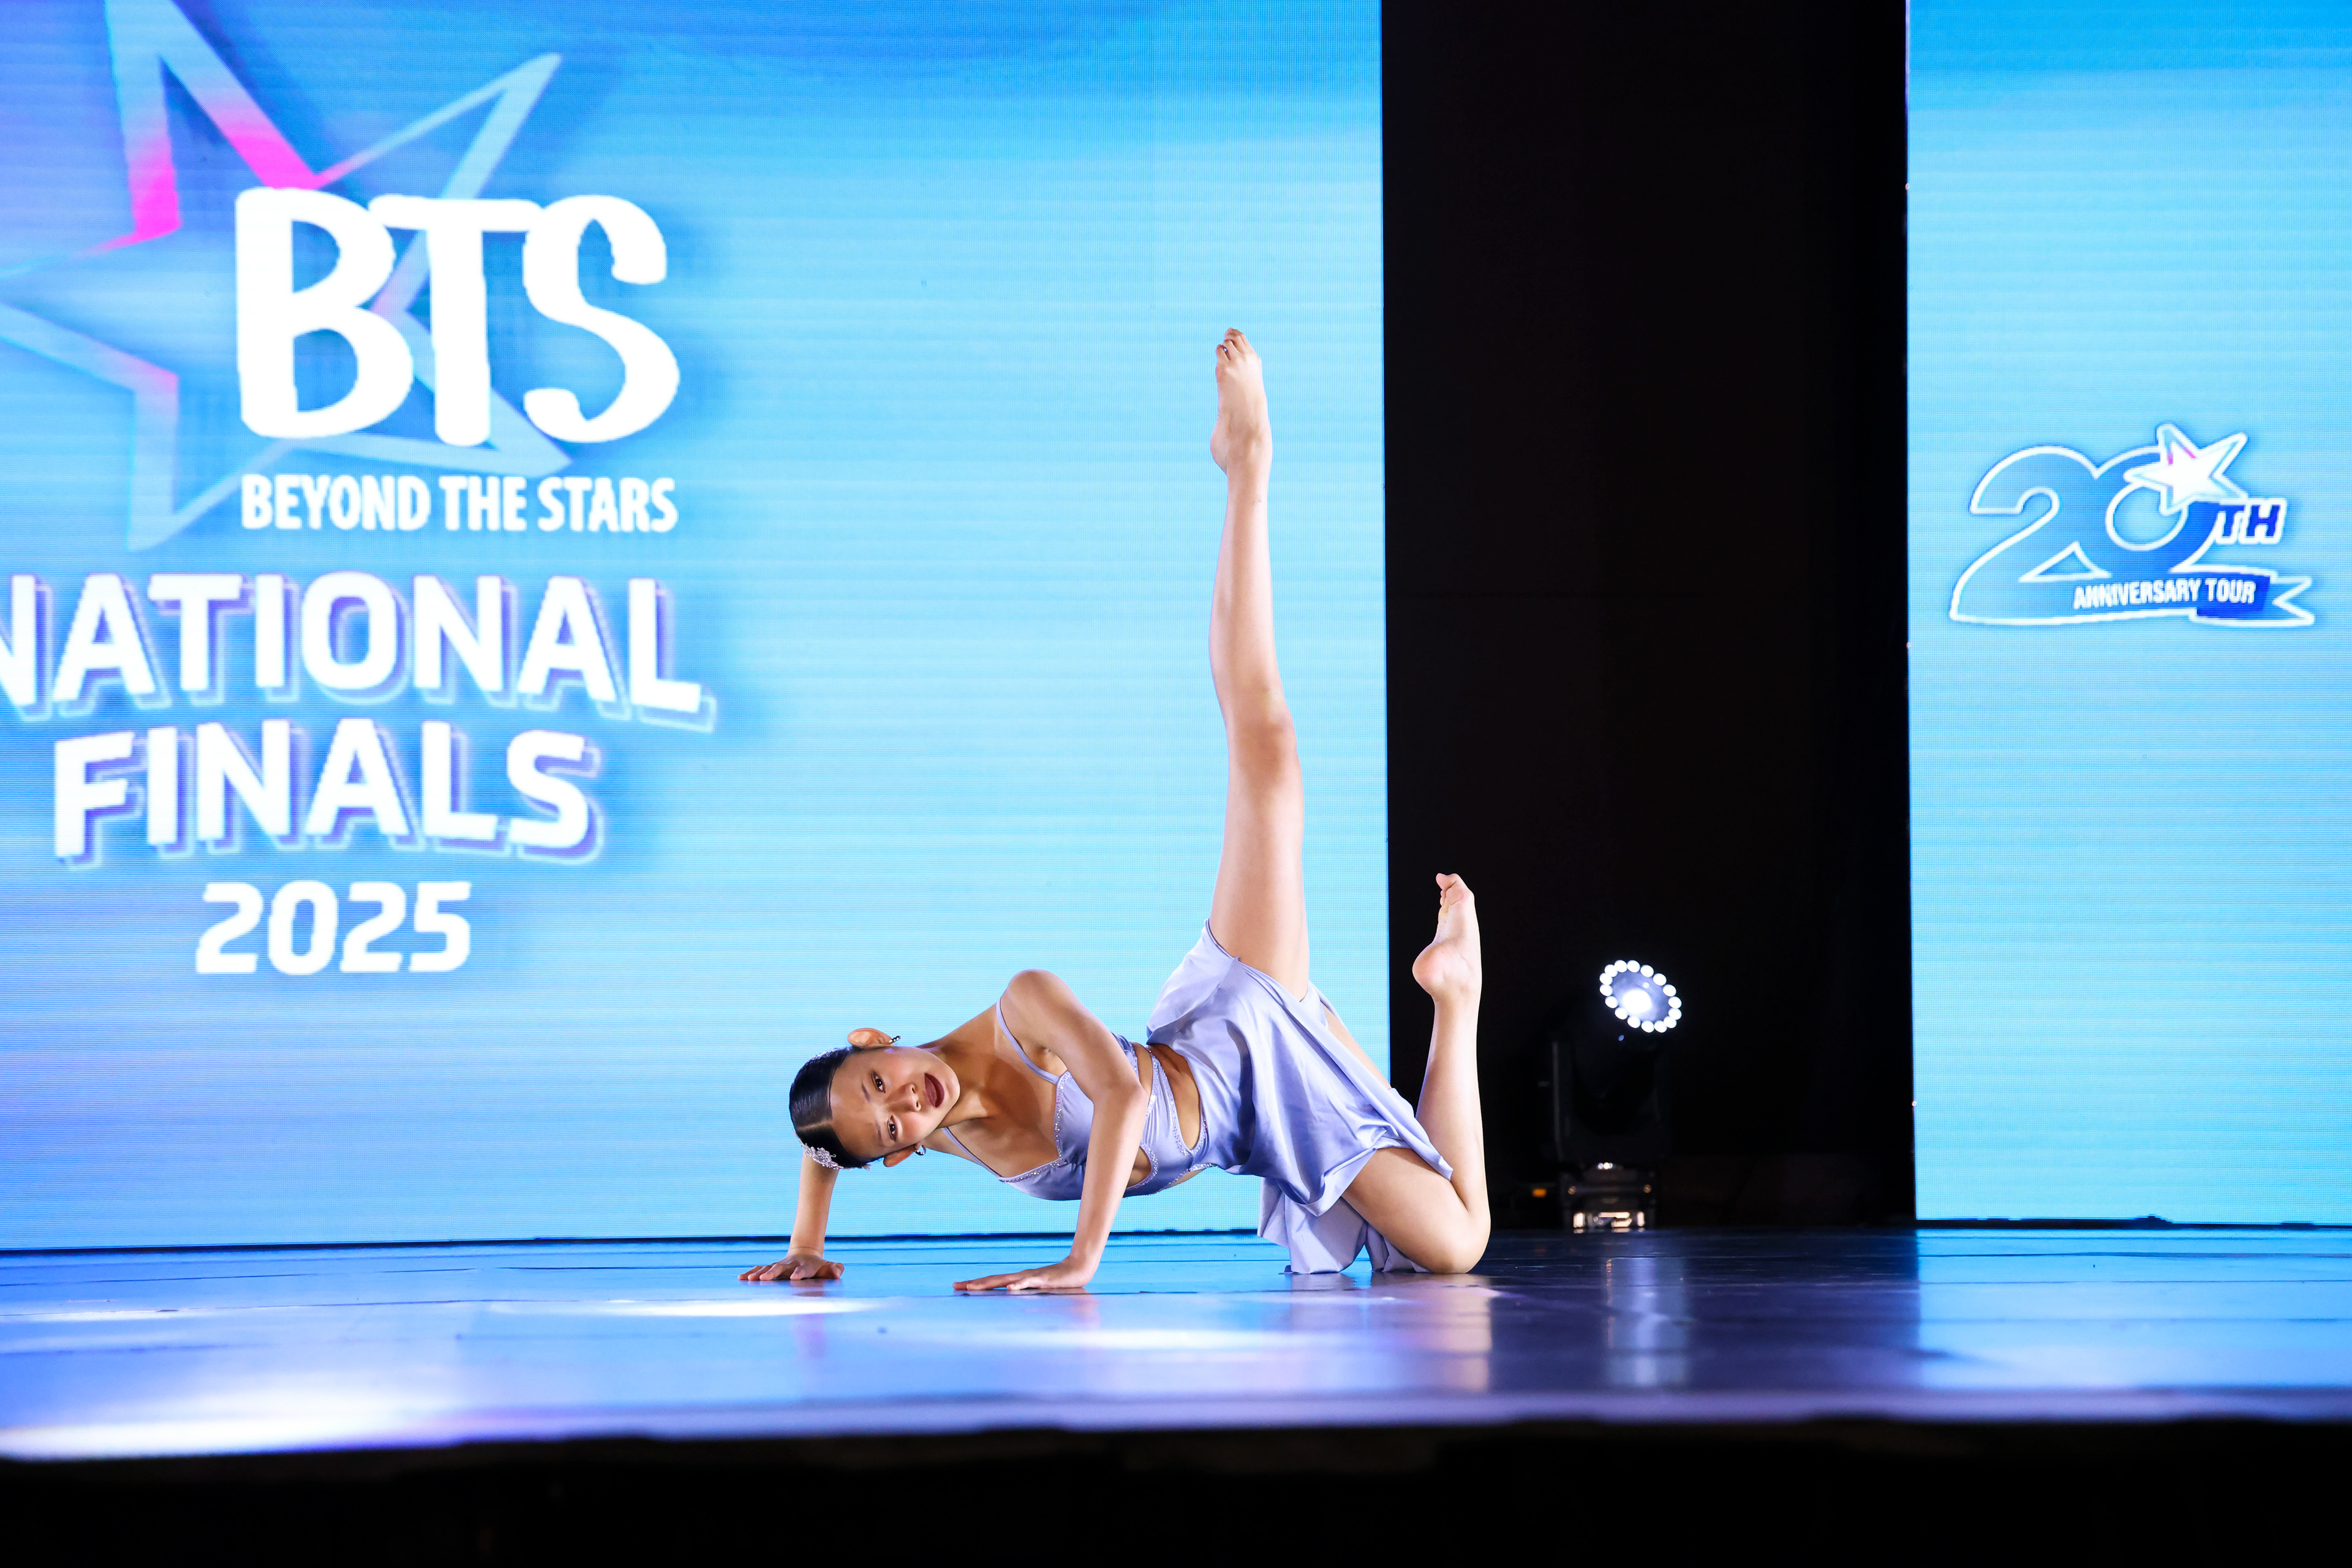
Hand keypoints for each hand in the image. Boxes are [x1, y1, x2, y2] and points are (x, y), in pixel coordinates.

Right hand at [740, 1252, 842, 1282]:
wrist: (805, 1255)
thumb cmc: (818, 1267)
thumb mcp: (828, 1268)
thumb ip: (835, 1269)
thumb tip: (838, 1273)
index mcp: (804, 1266)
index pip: (802, 1270)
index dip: (799, 1273)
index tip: (794, 1278)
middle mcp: (790, 1265)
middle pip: (780, 1268)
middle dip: (772, 1272)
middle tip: (765, 1278)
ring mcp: (779, 1266)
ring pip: (768, 1268)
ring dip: (759, 1273)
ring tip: (749, 1279)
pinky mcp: (771, 1268)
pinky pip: (760, 1270)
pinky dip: (751, 1272)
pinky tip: (741, 1277)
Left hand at [953, 1254, 1095, 1292]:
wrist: (1078, 1269)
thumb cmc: (1058, 1281)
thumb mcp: (1037, 1291)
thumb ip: (1025, 1293)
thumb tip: (1011, 1298)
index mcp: (1017, 1280)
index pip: (992, 1282)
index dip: (975, 1284)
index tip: (957, 1286)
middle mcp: (1020, 1277)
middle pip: (992, 1280)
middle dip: (973, 1284)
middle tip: (955, 1287)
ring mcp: (1030, 1277)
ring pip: (1005, 1281)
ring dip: (987, 1285)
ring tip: (972, 1289)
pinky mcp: (1043, 1279)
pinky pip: (1028, 1283)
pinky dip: (1018, 1285)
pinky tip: (1009, 1289)